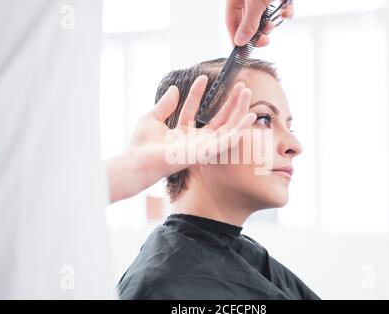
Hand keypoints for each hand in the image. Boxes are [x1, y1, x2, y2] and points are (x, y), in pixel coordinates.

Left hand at [106, 75, 256, 202]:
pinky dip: (241, 128)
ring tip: (246, 91)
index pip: (193, 111)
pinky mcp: (208, 150)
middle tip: (239, 85)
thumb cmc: (142, 146)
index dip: (197, 93)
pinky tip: (250, 115)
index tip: (202, 77)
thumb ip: (165, 105)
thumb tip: (173, 88)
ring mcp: (203, 146)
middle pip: (218, 119)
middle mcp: (195, 141)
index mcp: (182, 135)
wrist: (138, 160)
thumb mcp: (152, 118)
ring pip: (228, 126)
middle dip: (229, 102)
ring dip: (239, 109)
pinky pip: (229, 139)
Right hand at [226, 0, 293, 46]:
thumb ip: (249, 23)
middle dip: (257, 32)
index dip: (236, 37)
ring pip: (265, 16)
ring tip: (274, 24)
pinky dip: (285, 12)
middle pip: (249, 21)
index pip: (231, 21)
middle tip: (264, 40)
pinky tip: (287, 12)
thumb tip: (239, 42)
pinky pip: (280, 8)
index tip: (242, 50)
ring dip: (271, 23)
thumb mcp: (255, 3)